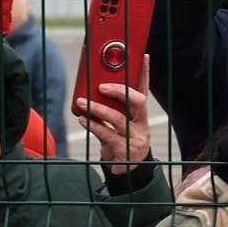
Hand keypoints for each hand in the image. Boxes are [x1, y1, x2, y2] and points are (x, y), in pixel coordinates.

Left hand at [75, 56, 153, 174]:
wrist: (127, 170)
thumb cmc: (119, 140)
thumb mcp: (117, 123)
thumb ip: (110, 108)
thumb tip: (92, 89)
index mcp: (140, 114)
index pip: (144, 90)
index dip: (145, 73)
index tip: (144, 56)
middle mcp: (142, 124)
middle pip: (138, 102)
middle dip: (120, 91)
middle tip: (102, 86)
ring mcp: (136, 138)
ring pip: (119, 119)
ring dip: (98, 109)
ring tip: (81, 103)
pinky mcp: (127, 151)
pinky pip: (108, 135)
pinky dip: (94, 126)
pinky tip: (83, 120)